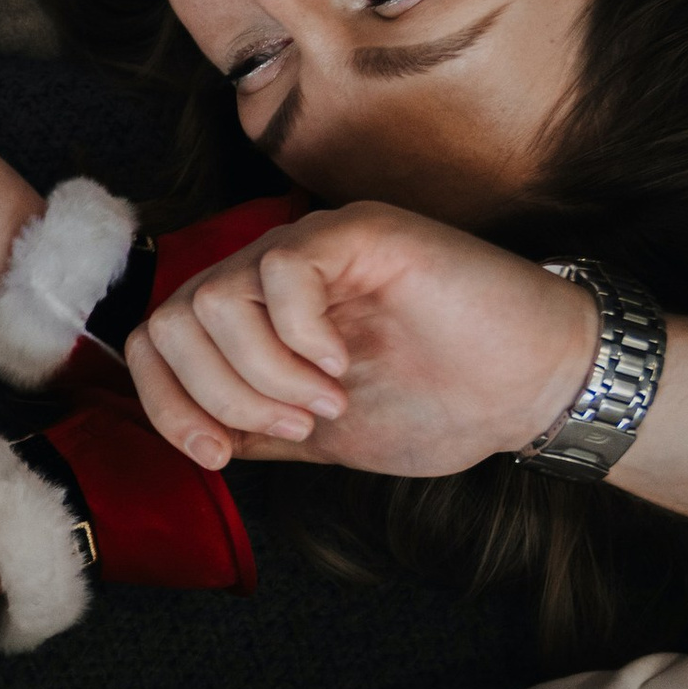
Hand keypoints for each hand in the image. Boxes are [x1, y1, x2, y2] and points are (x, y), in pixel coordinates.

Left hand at [126, 203, 598, 479]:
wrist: (530, 389)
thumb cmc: (439, 404)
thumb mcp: (322, 436)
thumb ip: (254, 429)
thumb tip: (192, 438)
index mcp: (254, 318)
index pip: (157, 342)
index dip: (167, 406)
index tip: (219, 458)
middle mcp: (269, 273)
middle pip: (173, 321)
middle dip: (223, 397)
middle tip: (299, 426)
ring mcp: (311, 246)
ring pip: (214, 299)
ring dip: (264, 373)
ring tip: (327, 401)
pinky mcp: (357, 230)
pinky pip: (280, 270)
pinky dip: (299, 335)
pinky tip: (343, 363)